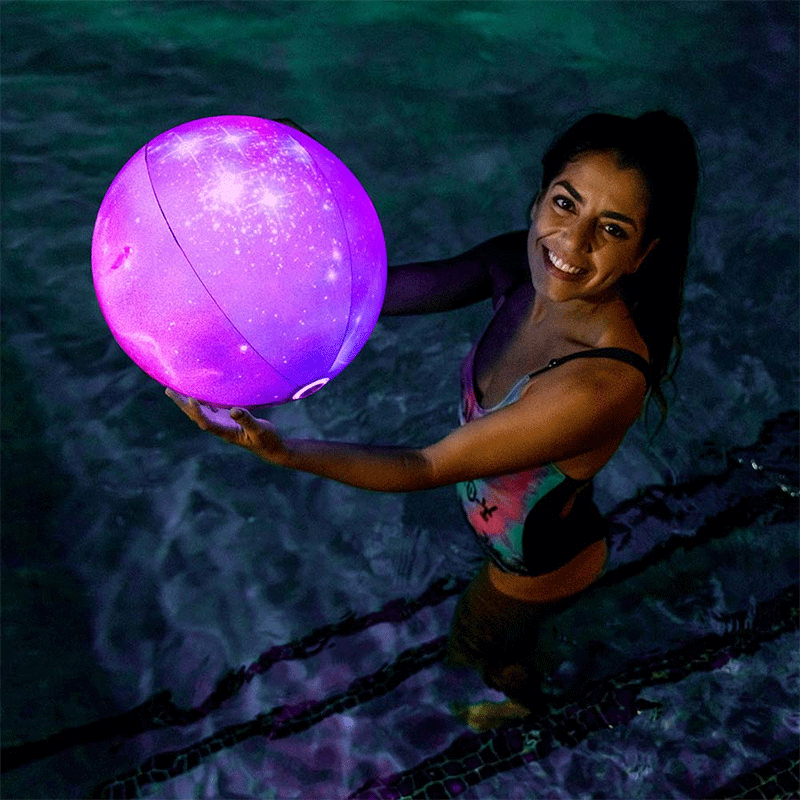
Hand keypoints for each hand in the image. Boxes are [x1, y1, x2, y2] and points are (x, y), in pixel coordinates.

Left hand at [165, 389, 287, 463]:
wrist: (271, 448)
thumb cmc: (267, 440)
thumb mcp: (260, 430)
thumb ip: (247, 420)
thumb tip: (234, 410)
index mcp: (226, 432)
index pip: (206, 422)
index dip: (197, 411)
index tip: (190, 398)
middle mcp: (220, 427)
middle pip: (196, 416)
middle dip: (183, 404)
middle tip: (168, 389)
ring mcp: (222, 423)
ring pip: (201, 411)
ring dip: (188, 401)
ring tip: (175, 389)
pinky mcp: (227, 419)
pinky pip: (210, 408)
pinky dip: (202, 400)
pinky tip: (197, 391)